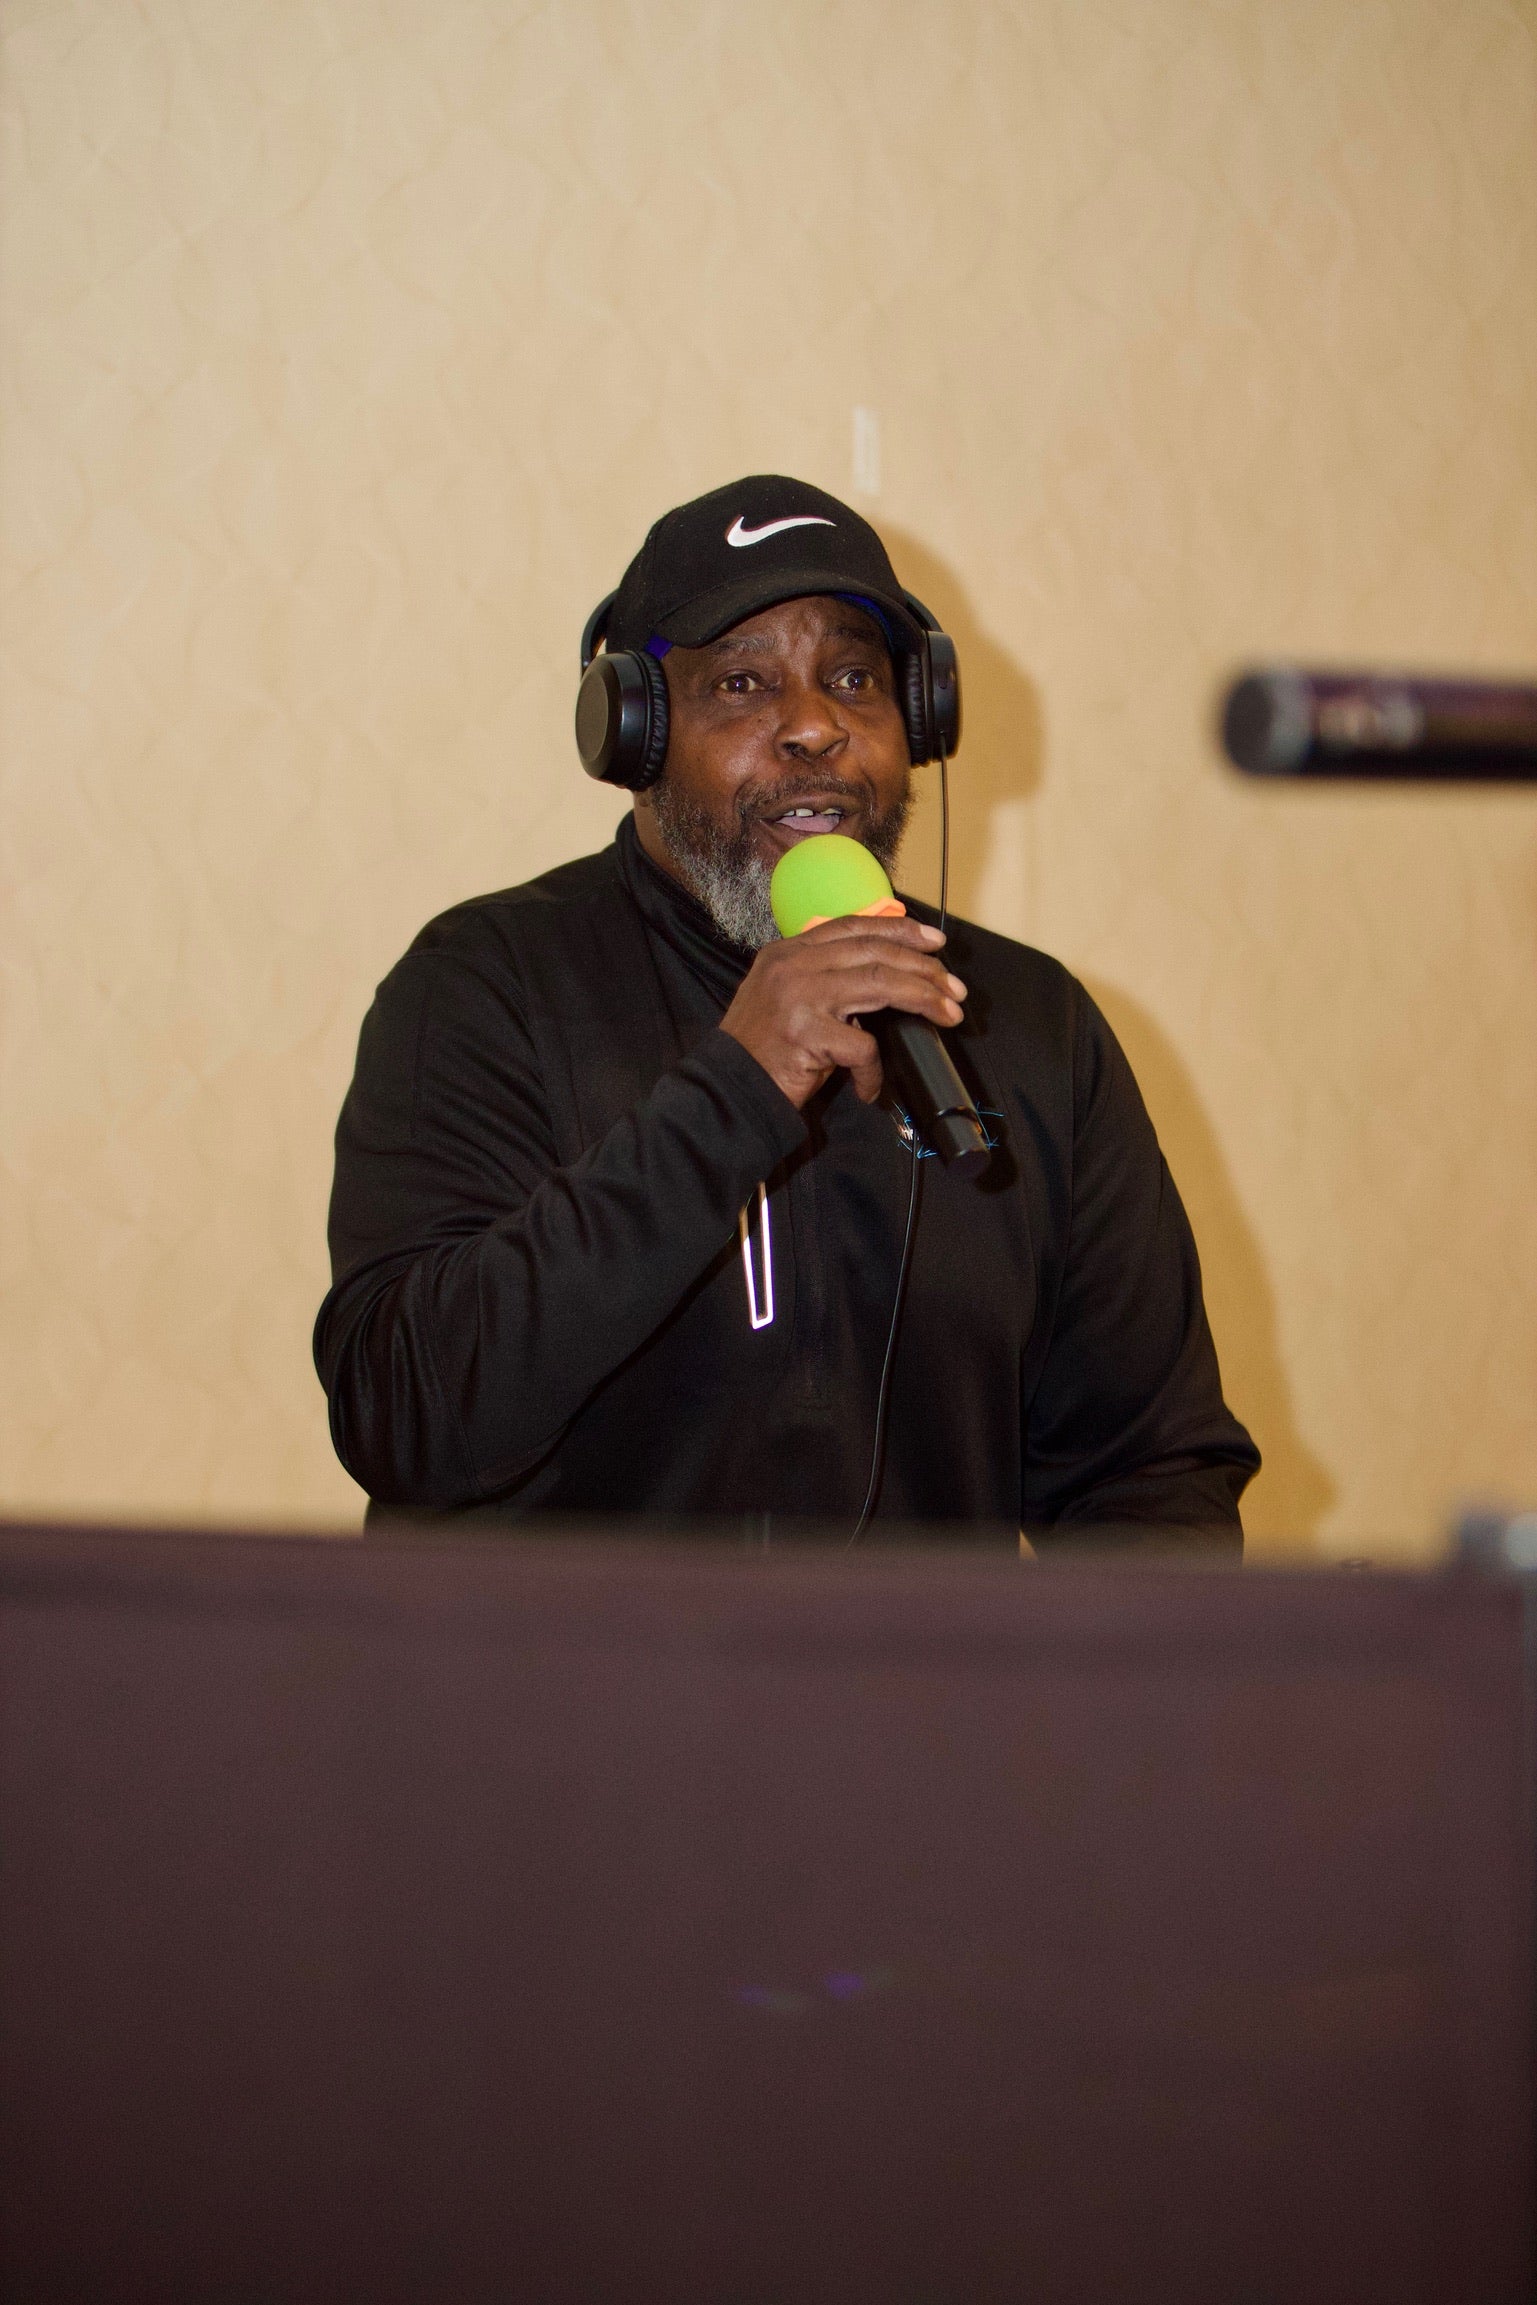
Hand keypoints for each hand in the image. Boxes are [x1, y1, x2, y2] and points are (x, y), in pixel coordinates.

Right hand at [720, 914, 966, 1109]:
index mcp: (787, 951)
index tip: (935, 941)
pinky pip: (862, 1045)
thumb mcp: (787, 998)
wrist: (727, 1089)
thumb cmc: (763, 1050)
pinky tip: (870, 1087)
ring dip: (922, 998)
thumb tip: (886, 974)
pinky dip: (874, 1070)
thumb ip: (824, 977)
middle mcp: (792, 965)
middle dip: (924, 967)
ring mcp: (798, 996)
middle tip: (954, 987)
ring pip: (879, 983)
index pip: (853, 926)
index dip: (899, 929)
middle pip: (874, 951)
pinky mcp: (806, 1033)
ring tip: (949, 1014)